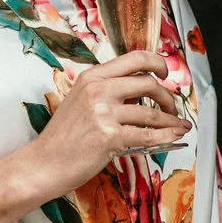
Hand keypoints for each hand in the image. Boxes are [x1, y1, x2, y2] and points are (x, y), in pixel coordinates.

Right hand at [23, 51, 188, 194]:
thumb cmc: (62, 138)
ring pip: (152, 113)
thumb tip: (138, 92)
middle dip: (167, 97)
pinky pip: (148, 135)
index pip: (134, 58)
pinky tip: (173, 137)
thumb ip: (106, 92)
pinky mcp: (110, 137)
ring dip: (171, 121)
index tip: (165, 71)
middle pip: (148, 83)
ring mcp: (104, 113)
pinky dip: (166, 137)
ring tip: (178, 126)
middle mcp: (98, 91)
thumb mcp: (79, 102)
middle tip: (171, 108)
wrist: (43, 164)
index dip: (156, 62)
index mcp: (91, 78)